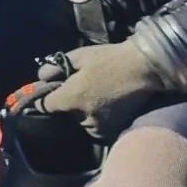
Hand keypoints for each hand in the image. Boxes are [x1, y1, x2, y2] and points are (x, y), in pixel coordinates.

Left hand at [14, 39, 166, 140]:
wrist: (145, 68)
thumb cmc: (110, 58)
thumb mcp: (79, 56)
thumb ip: (56, 67)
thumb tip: (40, 77)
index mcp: (72, 98)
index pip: (46, 106)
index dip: (44, 99)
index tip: (45, 94)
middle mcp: (84, 117)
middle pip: (65, 115)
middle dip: (67, 104)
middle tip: (79, 88)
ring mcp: (100, 126)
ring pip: (81, 122)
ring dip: (82, 113)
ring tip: (95, 96)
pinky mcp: (113, 131)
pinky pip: (96, 127)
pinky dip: (96, 119)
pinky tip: (105, 104)